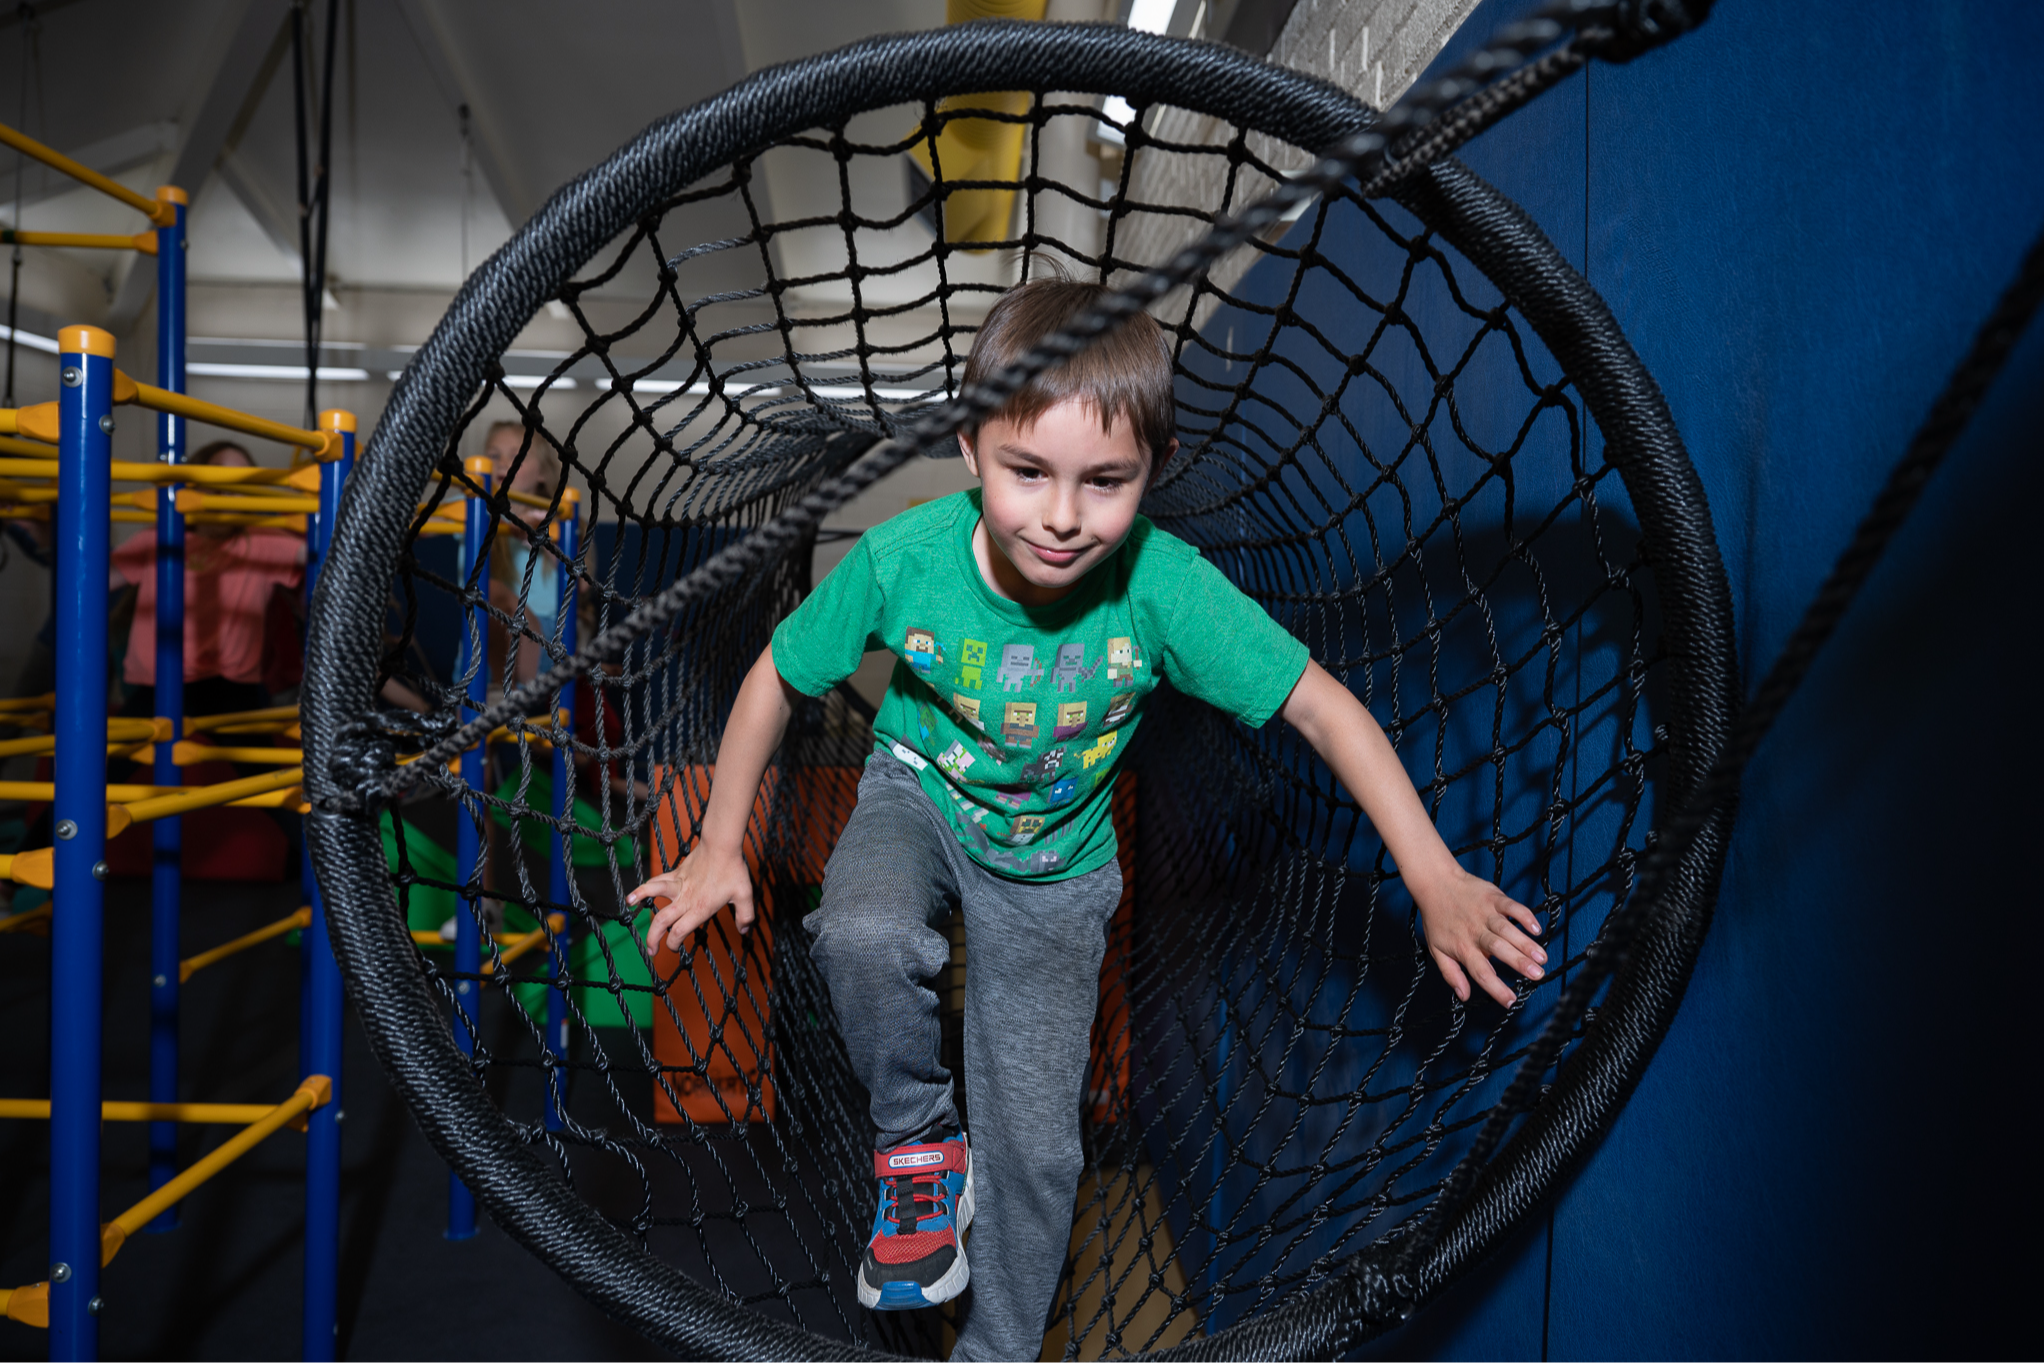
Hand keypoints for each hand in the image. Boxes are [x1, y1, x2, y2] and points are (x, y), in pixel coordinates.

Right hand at [626, 843, 754, 954]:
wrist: (721, 845)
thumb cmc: (733, 869)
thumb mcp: (745, 895)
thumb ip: (745, 915)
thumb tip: (744, 930)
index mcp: (700, 908)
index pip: (679, 931)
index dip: (673, 944)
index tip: (673, 949)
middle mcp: (685, 899)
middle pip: (662, 921)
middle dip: (653, 938)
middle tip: (651, 950)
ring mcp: (678, 885)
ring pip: (653, 893)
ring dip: (639, 899)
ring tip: (628, 906)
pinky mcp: (676, 873)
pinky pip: (657, 880)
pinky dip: (645, 886)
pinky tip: (636, 892)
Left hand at [1413, 867, 1545, 1008]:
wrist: (1435, 882)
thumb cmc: (1437, 918)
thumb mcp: (1437, 949)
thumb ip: (1451, 974)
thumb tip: (1463, 996)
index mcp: (1463, 948)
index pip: (1481, 972)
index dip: (1496, 988)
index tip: (1510, 1001)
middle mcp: (1476, 932)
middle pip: (1499, 950)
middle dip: (1519, 963)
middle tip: (1537, 975)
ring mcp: (1486, 913)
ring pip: (1508, 930)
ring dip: (1526, 944)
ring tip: (1541, 957)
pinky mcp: (1494, 897)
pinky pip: (1512, 907)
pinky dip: (1525, 916)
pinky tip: (1536, 929)